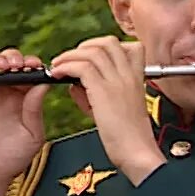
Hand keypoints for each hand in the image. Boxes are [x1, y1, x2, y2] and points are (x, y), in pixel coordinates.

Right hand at [0, 49, 49, 195]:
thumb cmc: (12, 158)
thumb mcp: (33, 134)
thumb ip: (36, 109)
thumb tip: (43, 84)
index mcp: (25, 98)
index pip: (30, 72)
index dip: (33, 65)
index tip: (35, 67)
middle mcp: (6, 92)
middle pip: (11, 63)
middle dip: (16, 58)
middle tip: (18, 65)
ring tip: (2, 65)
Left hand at [46, 36, 160, 184]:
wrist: (137, 152)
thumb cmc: (128, 138)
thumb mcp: (116, 109)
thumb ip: (97, 93)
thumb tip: (76, 85)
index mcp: (136, 78)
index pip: (128, 47)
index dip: (104, 47)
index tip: (89, 57)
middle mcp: (129, 75)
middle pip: (108, 43)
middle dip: (84, 47)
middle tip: (69, 59)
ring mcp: (118, 81)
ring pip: (92, 52)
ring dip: (69, 56)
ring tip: (56, 66)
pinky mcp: (105, 91)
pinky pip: (82, 68)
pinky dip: (65, 67)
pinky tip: (56, 75)